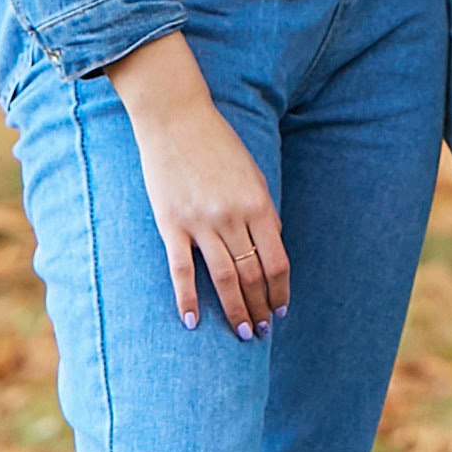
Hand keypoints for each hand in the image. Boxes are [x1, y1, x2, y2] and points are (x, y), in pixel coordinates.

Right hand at [107, 33, 287, 336]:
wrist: (175, 118)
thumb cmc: (217, 144)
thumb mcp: (252, 174)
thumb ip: (263, 210)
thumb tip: (273, 244)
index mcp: (258, 204)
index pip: (277, 261)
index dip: (280, 291)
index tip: (280, 310)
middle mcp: (233, 217)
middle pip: (252, 275)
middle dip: (260, 308)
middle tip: (261, 332)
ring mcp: (200, 222)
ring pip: (223, 278)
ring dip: (234, 310)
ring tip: (241, 333)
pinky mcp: (171, 223)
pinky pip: (181, 269)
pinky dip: (187, 298)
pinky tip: (191, 321)